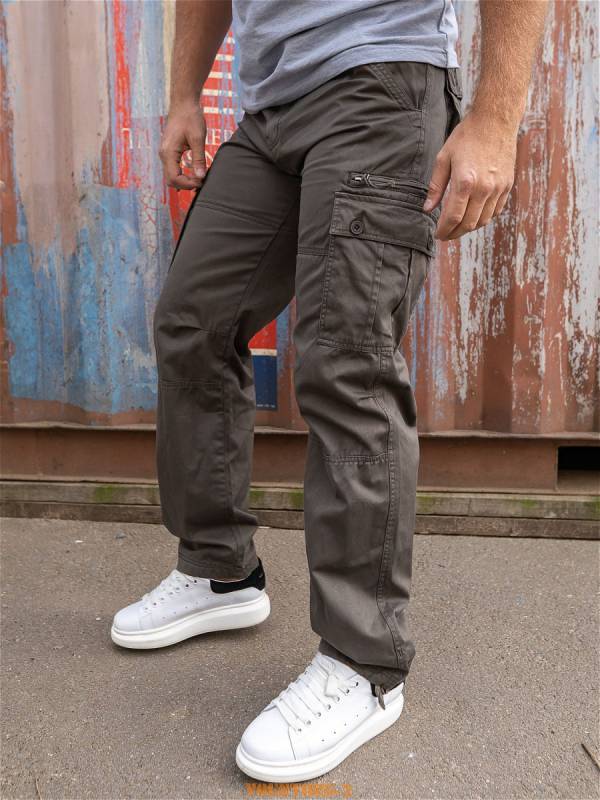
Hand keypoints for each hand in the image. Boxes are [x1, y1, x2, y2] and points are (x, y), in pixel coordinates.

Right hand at [159, 100, 206, 190]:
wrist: (184, 103)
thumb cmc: (191, 117)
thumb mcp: (197, 139)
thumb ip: (198, 159)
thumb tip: (200, 177)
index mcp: (168, 152)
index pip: (174, 178)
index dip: (188, 184)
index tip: (201, 181)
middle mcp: (164, 154)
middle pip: (171, 180)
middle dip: (186, 184)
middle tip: (201, 182)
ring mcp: (165, 153)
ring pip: (171, 175)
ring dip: (184, 180)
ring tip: (199, 178)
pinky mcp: (170, 151)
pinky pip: (173, 168)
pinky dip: (182, 174)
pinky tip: (194, 173)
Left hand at [424, 112, 516, 239]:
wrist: (495, 120)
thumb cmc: (466, 137)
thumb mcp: (443, 158)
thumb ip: (435, 187)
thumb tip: (427, 209)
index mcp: (465, 182)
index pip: (453, 217)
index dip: (444, 230)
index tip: (437, 235)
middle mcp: (484, 188)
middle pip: (468, 224)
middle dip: (454, 233)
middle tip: (445, 235)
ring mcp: (498, 188)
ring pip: (483, 221)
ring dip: (469, 228)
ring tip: (457, 227)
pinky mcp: (507, 185)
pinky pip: (495, 211)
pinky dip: (483, 218)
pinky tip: (473, 216)